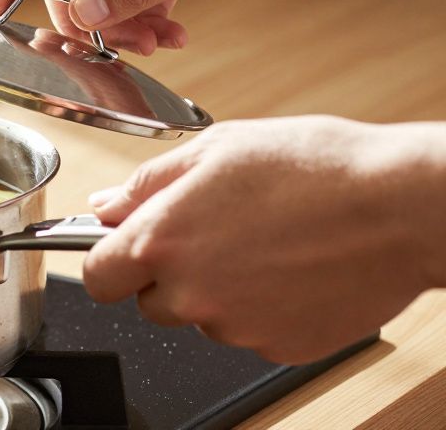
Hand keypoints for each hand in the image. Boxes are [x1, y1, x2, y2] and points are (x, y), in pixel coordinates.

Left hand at [82, 116, 445, 363]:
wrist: (398, 206)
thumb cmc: (313, 167)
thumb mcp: (214, 149)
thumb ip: (146, 184)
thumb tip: (106, 206)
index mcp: (162, 242)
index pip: (96, 276)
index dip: (109, 258)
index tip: (126, 246)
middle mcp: (191, 294)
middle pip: (150, 301)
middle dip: (170, 272)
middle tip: (216, 230)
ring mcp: (236, 327)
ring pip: (202, 316)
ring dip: (218, 289)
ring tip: (266, 241)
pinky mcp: (279, 346)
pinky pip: (250, 330)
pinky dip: (262, 306)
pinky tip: (292, 267)